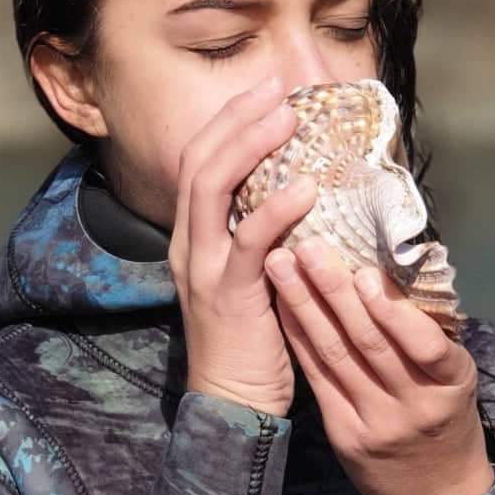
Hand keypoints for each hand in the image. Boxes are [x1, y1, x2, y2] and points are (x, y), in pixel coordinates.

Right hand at [171, 72, 319, 417]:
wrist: (232, 404)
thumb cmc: (253, 340)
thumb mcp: (252, 276)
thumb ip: (263, 236)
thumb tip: (302, 192)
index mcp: (192, 239)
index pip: (197, 163)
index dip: (228, 123)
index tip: (264, 93)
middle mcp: (189, 246)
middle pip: (199, 163)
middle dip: (237, 119)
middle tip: (277, 89)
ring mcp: (204, 269)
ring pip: (211, 189)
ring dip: (250, 147)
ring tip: (288, 120)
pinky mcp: (229, 296)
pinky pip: (248, 243)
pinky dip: (274, 211)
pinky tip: (305, 190)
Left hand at [262, 234, 494, 494]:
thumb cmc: (449, 421)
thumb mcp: (456, 380)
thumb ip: (429, 337)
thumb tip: (389, 271)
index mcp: (451, 383)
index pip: (423, 344)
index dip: (390, 310)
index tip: (363, 271)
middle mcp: (412, 404)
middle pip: (368, 343)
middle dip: (334, 291)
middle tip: (308, 246)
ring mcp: (374, 422)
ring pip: (336, 356)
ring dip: (305, 306)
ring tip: (281, 264)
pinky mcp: (343, 433)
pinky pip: (318, 378)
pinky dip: (300, 339)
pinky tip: (283, 306)